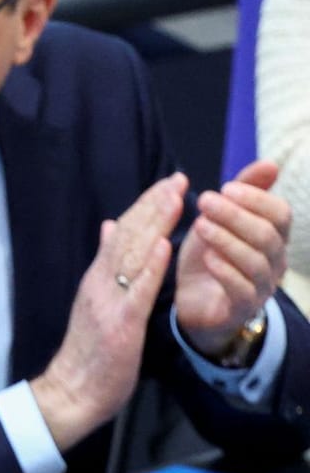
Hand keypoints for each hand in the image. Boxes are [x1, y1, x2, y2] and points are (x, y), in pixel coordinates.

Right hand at [32, 173, 182, 451]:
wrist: (71, 392)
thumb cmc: (88, 353)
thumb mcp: (95, 301)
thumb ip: (105, 264)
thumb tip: (110, 227)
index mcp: (97, 279)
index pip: (122, 234)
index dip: (145, 207)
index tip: (166, 184)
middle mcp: (100, 284)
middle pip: (128, 237)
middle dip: (153, 206)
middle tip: (176, 179)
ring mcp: (108, 302)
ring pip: (132, 255)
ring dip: (154, 224)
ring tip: (174, 198)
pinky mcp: (120, 324)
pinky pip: (137, 291)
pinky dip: (150, 266)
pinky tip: (163, 245)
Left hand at [174, 159, 290, 356]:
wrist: (193, 304)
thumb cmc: (210, 257)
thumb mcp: (220, 222)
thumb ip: (242, 194)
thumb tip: (270, 163)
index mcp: (273, 238)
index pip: (280, 213)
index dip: (255, 199)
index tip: (224, 187)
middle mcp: (274, 262)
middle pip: (266, 234)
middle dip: (235, 215)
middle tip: (204, 201)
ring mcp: (261, 287)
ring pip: (255, 261)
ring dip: (226, 239)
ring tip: (200, 226)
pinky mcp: (242, 309)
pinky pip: (242, 290)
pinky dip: (226, 271)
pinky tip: (208, 258)